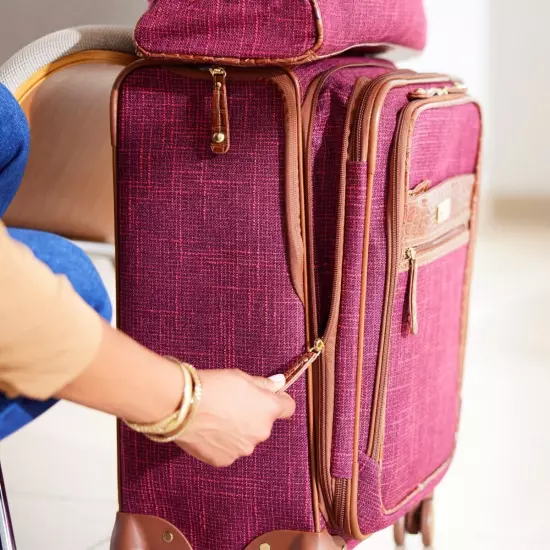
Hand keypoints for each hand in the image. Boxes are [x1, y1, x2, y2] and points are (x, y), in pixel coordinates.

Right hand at [176, 369, 294, 466]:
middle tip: (232, 404)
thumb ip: (263, 383)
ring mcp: (243, 449)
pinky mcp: (225, 460)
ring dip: (237, 430)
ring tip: (216, 417)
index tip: (269, 396)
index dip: (279, 400)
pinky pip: (229, 450)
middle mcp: (261, 432)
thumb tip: (279, 383)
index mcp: (268, 409)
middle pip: (264, 424)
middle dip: (253, 415)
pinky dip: (222, 442)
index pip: (288, 407)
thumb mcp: (241, 377)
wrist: (184, 406)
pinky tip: (209, 430)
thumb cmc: (213, 387)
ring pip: (246, 438)